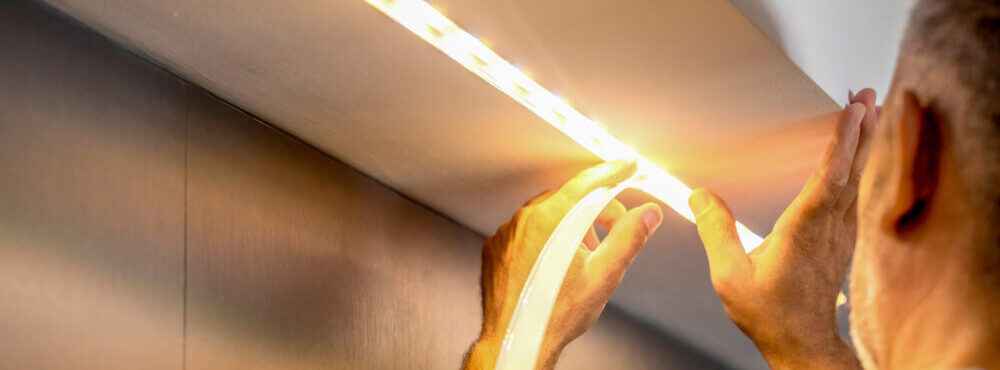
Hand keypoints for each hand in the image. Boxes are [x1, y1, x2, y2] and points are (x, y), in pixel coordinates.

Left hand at [464, 160, 662, 369]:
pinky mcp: (495, 248)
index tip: (629, 168)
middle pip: (569, 199)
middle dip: (596, 211)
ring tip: (584, 258)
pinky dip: (545, 239)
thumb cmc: (555, 316)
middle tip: (614, 231)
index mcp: (550, 220)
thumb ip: (629, 238)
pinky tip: (556, 265)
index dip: (613, 173)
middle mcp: (524, 220)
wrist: (517, 341)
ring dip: (570, 227)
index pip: (587, 183)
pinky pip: (525, 231)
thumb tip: (647, 215)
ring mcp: (506, 234)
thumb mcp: (604, 276)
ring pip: (547, 215)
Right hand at [689, 89, 879, 368]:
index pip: (830, 177)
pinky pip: (854, 193)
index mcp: (804, 231)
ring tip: (867, 112)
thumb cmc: (770, 313)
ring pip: (857, 179)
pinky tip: (856, 157)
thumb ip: (715, 231)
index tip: (852, 111)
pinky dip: (857, 166)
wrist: (803, 343)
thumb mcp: (729, 275)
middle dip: (861, 129)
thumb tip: (699, 195)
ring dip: (863, 144)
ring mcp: (840, 234)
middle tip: (866, 95)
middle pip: (852, 170)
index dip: (842, 141)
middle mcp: (829, 228)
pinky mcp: (841, 240)